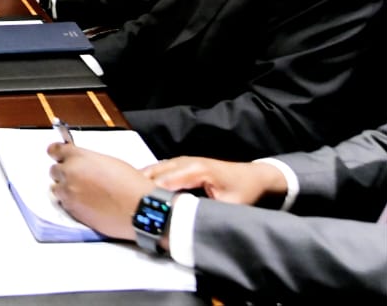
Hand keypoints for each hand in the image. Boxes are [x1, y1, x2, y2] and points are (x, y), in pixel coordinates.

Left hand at [48, 142, 154, 240]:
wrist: (138, 207)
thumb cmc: (131, 185)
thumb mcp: (109, 162)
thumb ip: (88, 161)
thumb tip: (83, 165)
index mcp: (78, 157)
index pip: (55, 150)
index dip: (56, 152)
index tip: (56, 154)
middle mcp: (69, 173)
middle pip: (54, 170)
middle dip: (64, 173)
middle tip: (77, 177)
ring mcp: (69, 192)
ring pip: (57, 188)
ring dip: (66, 189)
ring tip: (83, 192)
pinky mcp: (72, 209)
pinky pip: (64, 203)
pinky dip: (71, 202)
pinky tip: (86, 203)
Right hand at [144, 156, 285, 204]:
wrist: (254, 177)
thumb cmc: (243, 191)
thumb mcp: (230, 206)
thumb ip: (207, 214)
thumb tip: (186, 226)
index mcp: (195, 170)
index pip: (163, 182)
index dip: (151, 199)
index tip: (143, 216)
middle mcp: (183, 161)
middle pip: (152, 174)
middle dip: (141, 192)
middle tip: (133, 212)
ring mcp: (179, 160)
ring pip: (151, 171)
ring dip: (141, 186)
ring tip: (132, 205)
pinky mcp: (178, 164)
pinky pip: (156, 171)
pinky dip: (147, 181)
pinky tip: (142, 196)